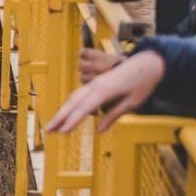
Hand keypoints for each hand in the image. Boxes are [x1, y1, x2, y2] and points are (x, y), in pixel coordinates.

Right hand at [46, 50, 164, 133]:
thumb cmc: (142, 84)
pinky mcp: (95, 83)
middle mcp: (94, 86)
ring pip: (73, 97)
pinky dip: (70, 105)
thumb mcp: (132, 103)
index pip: (84, 108)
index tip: (62, 131)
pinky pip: (79, 94)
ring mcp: (93, 83)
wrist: (147, 63)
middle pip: (72, 102)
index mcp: (104, 91)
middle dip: (60, 116)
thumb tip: (100, 130)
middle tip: (49, 130)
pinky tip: (68, 114)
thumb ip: (114, 115)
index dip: (72, 120)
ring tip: (53, 124)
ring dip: (62, 111)